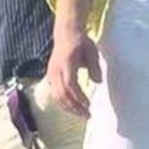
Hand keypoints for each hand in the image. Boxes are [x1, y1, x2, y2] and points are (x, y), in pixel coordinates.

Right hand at [48, 0, 101, 117]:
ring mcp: (51, 73)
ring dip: (69, 107)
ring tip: (81, 113)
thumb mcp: (92, 51)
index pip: (69, 85)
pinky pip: (54, 93)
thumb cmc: (80, 42)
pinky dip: (63, 102)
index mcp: (66, 63)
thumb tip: (98, 82)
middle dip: (74, 107)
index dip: (78, 97)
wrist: (66, 33)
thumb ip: (95, 66)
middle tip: (87, 114)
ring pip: (57, 96)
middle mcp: (55, 70)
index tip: (88, 105)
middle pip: (62, 94)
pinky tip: (72, 107)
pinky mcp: (50, 76)